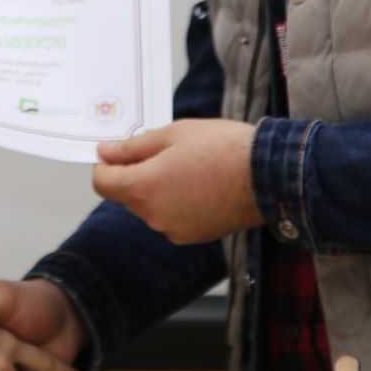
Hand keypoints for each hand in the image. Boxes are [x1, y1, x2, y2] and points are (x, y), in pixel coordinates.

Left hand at [91, 119, 264, 243]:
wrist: (267, 175)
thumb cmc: (221, 148)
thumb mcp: (172, 134)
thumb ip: (132, 146)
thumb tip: (105, 152)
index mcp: (142, 188)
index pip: (103, 182)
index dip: (106, 165)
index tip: (119, 152)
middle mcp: (153, 216)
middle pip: (126, 195)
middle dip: (137, 174)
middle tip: (165, 151)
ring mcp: (174, 230)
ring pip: (151, 207)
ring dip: (158, 189)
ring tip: (189, 166)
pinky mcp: (194, 236)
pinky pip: (172, 218)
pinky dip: (177, 203)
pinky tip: (200, 185)